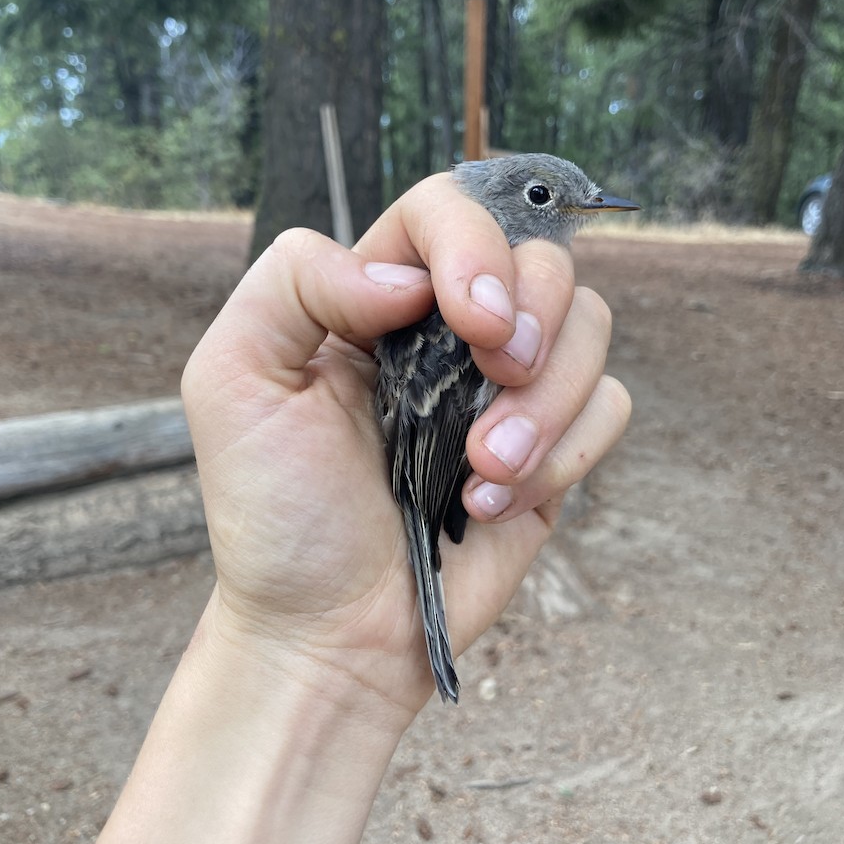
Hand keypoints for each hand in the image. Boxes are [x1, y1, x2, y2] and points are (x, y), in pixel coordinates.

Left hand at [181, 173, 629, 718]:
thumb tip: (410, 279)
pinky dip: (568, 453)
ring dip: (548, 402)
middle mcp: (446, 333)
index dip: (474, 244)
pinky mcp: (551, 451)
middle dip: (531, 322)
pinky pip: (610, 404)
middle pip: (541, 259)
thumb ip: (294, 283)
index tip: (470, 321)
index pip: (446, 210)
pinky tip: (494, 505)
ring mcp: (503, 391)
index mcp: (372, 298)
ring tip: (482, 471)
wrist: (328, 633)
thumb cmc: (275, 515)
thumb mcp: (233, 381)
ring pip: (589, 326)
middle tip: (490, 383)